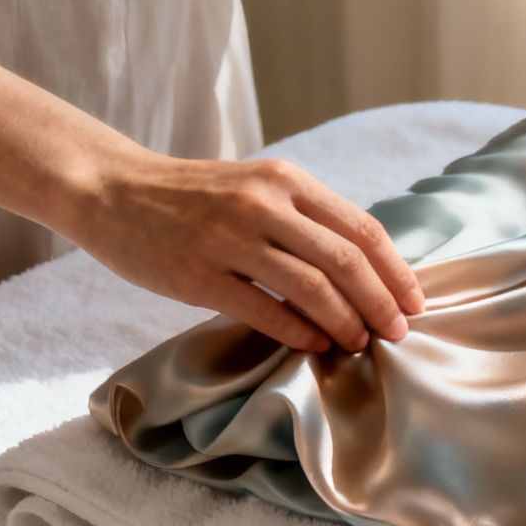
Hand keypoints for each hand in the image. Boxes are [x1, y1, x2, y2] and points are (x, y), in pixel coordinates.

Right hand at [70, 149, 423, 353]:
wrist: (111, 189)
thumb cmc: (194, 197)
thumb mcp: (257, 188)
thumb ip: (305, 219)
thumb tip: (366, 271)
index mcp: (286, 181)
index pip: (362, 230)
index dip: (396, 271)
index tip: (414, 302)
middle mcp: (263, 205)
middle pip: (345, 261)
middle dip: (381, 302)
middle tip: (397, 332)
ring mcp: (229, 239)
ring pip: (311, 288)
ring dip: (345, 321)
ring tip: (360, 342)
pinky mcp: (197, 274)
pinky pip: (263, 310)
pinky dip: (299, 331)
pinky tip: (316, 344)